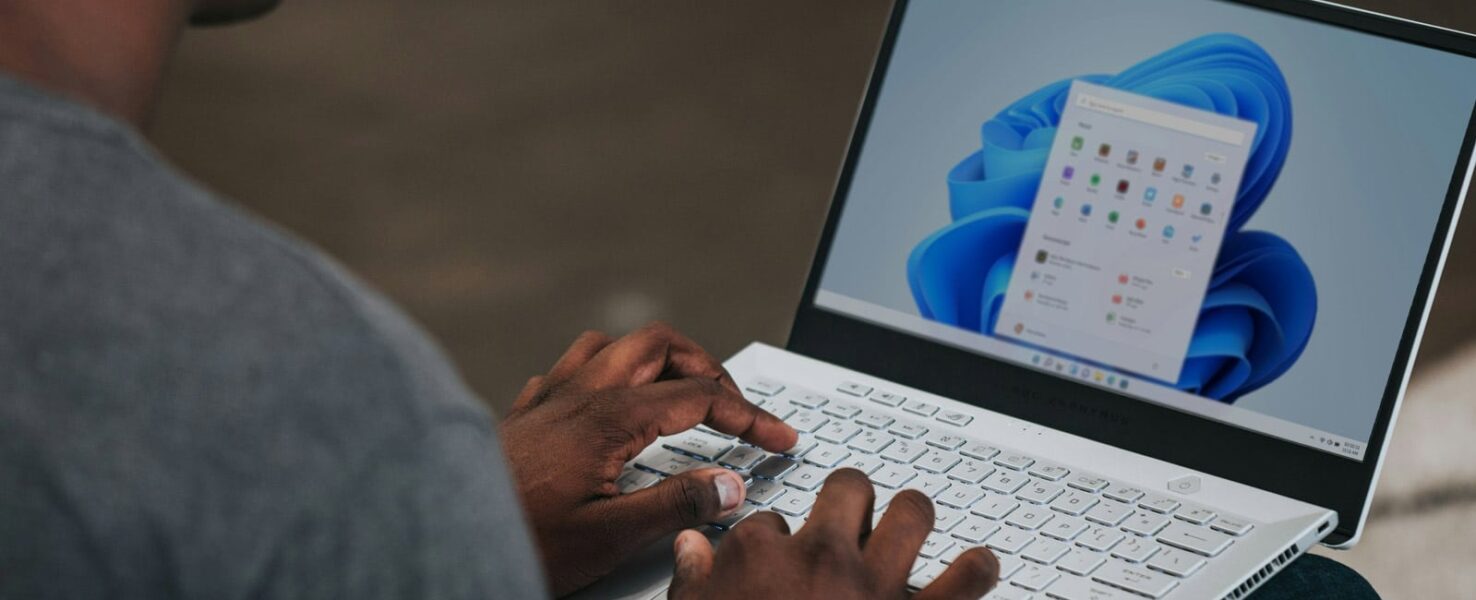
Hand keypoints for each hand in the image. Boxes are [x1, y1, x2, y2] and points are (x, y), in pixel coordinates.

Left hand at [499, 322, 797, 595]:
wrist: (442, 536)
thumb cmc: (516, 539)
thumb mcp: (609, 537)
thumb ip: (676, 507)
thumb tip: (729, 485)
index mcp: (608, 417)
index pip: (700, 397)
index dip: (750, 416)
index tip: (778, 438)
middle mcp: (579, 394)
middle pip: (660, 345)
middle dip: (708, 367)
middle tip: (735, 406)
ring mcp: (549, 397)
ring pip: (614, 345)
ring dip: (657, 359)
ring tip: (681, 390)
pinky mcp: (525, 413)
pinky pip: (572, 367)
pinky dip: (607, 373)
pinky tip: (609, 402)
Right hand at [669, 469, 999, 599]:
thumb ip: (694, 583)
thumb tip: (691, 551)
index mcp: (761, 557)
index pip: (768, 520)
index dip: (774, 539)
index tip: (773, 560)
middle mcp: (823, 558)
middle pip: (848, 488)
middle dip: (849, 496)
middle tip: (848, 516)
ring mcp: (876, 587)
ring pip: (912, 512)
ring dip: (912, 516)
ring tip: (908, 523)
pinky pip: (965, 581)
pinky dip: (977, 571)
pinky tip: (978, 566)